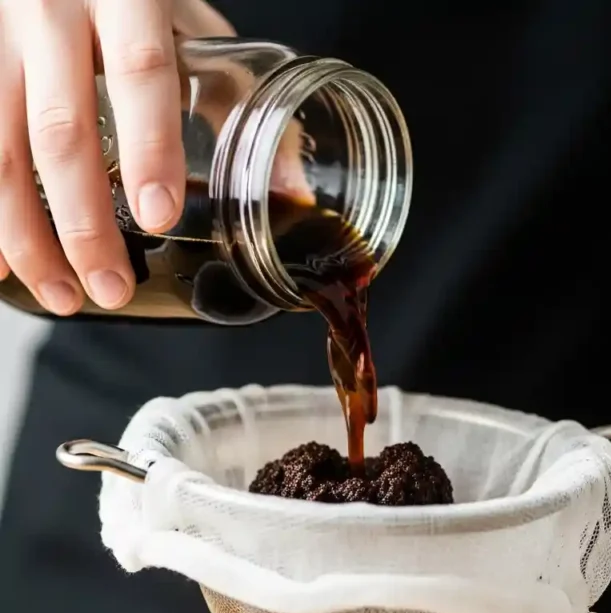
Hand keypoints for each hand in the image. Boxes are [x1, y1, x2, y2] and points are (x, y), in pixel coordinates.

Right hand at [0, 0, 233, 314]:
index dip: (149, 147)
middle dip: (85, 224)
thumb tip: (290, 189)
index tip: (158, 217)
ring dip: (27, 237)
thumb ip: (227, 97)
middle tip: (113, 288)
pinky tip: (4, 269)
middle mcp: (49, 10)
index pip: (138, 69)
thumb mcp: (185, 25)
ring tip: (63, 296)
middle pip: (61, 130)